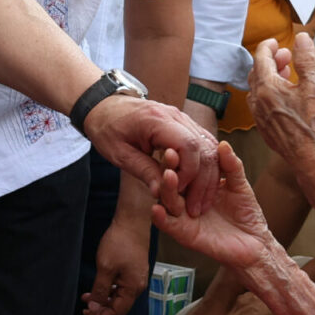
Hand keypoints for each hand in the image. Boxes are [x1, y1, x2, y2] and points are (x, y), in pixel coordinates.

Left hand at [82, 213, 150, 314]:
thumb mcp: (105, 268)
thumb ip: (100, 290)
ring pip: (119, 296)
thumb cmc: (120, 242)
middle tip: (85, 310)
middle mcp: (138, 285)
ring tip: (87, 298)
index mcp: (133, 288)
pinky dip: (108, 289)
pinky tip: (97, 286)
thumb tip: (95, 307)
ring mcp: (136, 277)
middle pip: (119, 306)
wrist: (132, 222)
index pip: (118, 312)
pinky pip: (121, 286)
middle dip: (101, 310)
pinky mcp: (133, 270)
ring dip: (103, 299)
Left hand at [83, 96, 219, 215]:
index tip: (178, 191)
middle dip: (204, 180)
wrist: (105, 106)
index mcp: (157, 120)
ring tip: (200, 201)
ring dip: (209, 175)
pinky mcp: (185, 124)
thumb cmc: (108, 129)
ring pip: (209, 146)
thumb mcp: (118, 153)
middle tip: (195, 207)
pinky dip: (206, 165)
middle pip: (204, 147)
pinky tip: (201, 185)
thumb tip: (160, 193)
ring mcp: (183, 118)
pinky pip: (204, 143)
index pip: (188, 145)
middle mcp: (176, 115)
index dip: (188, 173)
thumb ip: (142, 170)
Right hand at [152, 141, 270, 272]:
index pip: (185, 167)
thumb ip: (231, 166)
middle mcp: (186, 198)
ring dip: (165, 188)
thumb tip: (224, 144)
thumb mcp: (239, 185)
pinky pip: (168, 225)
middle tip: (169, 153)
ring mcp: (183, 216)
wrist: (254, 242)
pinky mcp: (184, 234)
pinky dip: (160, 218)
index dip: (182, 156)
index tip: (180, 142)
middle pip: (172, 182)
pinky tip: (156, 208)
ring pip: (167, 201)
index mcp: (197, 184)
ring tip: (168, 176)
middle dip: (169, 167)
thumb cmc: (246, 214)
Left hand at [248, 37, 314, 202]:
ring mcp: (260, 118)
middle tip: (286, 56)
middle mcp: (258, 103)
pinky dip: (269, 94)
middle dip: (270, 61)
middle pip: (257, 73)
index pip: (260, 58)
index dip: (268, 47)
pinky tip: (285, 97)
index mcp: (267, 89)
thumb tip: (302, 38)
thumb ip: (306, 60)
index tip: (277, 42)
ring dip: (269, 78)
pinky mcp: (266, 130)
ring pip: (257, 90)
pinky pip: (261, 106)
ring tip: (286, 74)